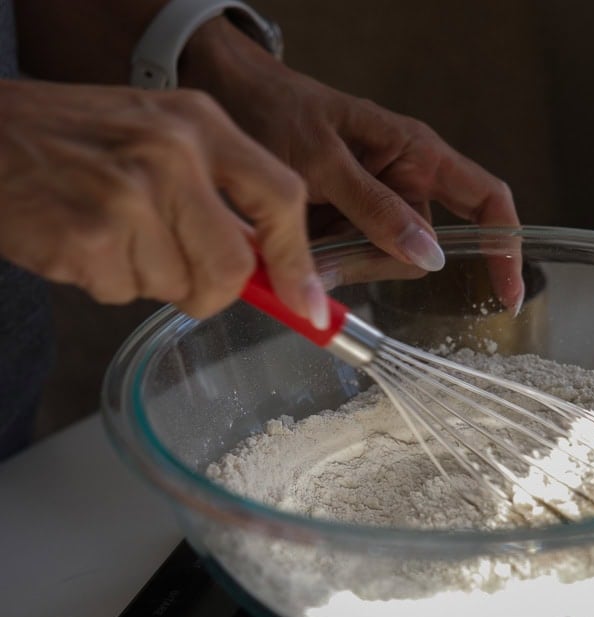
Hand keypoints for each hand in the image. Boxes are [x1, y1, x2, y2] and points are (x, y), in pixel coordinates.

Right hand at [0, 79, 329, 325]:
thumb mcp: (159, 137)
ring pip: (175, 286)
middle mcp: (172, 155)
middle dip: (212, 290)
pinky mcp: (88, 237)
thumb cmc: (76, 139)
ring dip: (146, 277)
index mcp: (199, 123)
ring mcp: (128, 196)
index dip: (299, 263)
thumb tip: (266, 271)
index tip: (309, 309)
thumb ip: (217, 195)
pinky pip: (124, 292)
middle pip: (232, 267)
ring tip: (109, 232)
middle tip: (181, 277)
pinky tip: (81, 239)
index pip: (281, 198)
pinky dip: (107, 279)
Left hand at [183, 19, 523, 313]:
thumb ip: (374, 207)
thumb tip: (428, 254)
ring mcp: (371, 210)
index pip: (484, 200)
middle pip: (417, 250)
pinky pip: (345, 263)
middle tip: (324, 249)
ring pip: (376, 264)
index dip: (502, 245)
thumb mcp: (324, 159)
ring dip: (339, 264)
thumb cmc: (278, 110)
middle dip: (375, 262)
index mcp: (416, 156)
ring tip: (296, 232)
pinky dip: (320, 264)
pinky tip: (293, 244)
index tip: (505, 293)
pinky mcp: (341, 227)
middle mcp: (402, 185)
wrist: (227, 101)